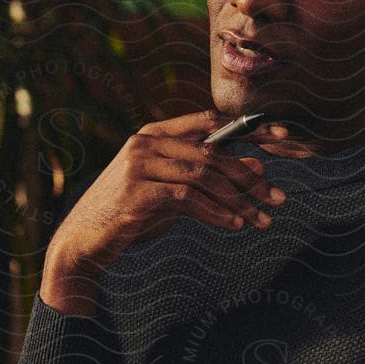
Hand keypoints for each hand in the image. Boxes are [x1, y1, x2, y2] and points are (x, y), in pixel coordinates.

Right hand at [40, 112, 286, 315]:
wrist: (82, 241)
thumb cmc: (129, 215)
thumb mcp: (174, 194)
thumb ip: (210, 179)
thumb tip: (258, 170)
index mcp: (155, 135)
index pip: (211, 122)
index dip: (249, 127)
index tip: (282, 136)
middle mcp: (146, 143)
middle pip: (213, 152)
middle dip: (250, 177)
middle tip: (277, 198)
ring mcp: (139, 165)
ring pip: (204, 174)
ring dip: (239, 199)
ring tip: (261, 219)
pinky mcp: (137, 191)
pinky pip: (188, 198)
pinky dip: (216, 212)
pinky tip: (234, 225)